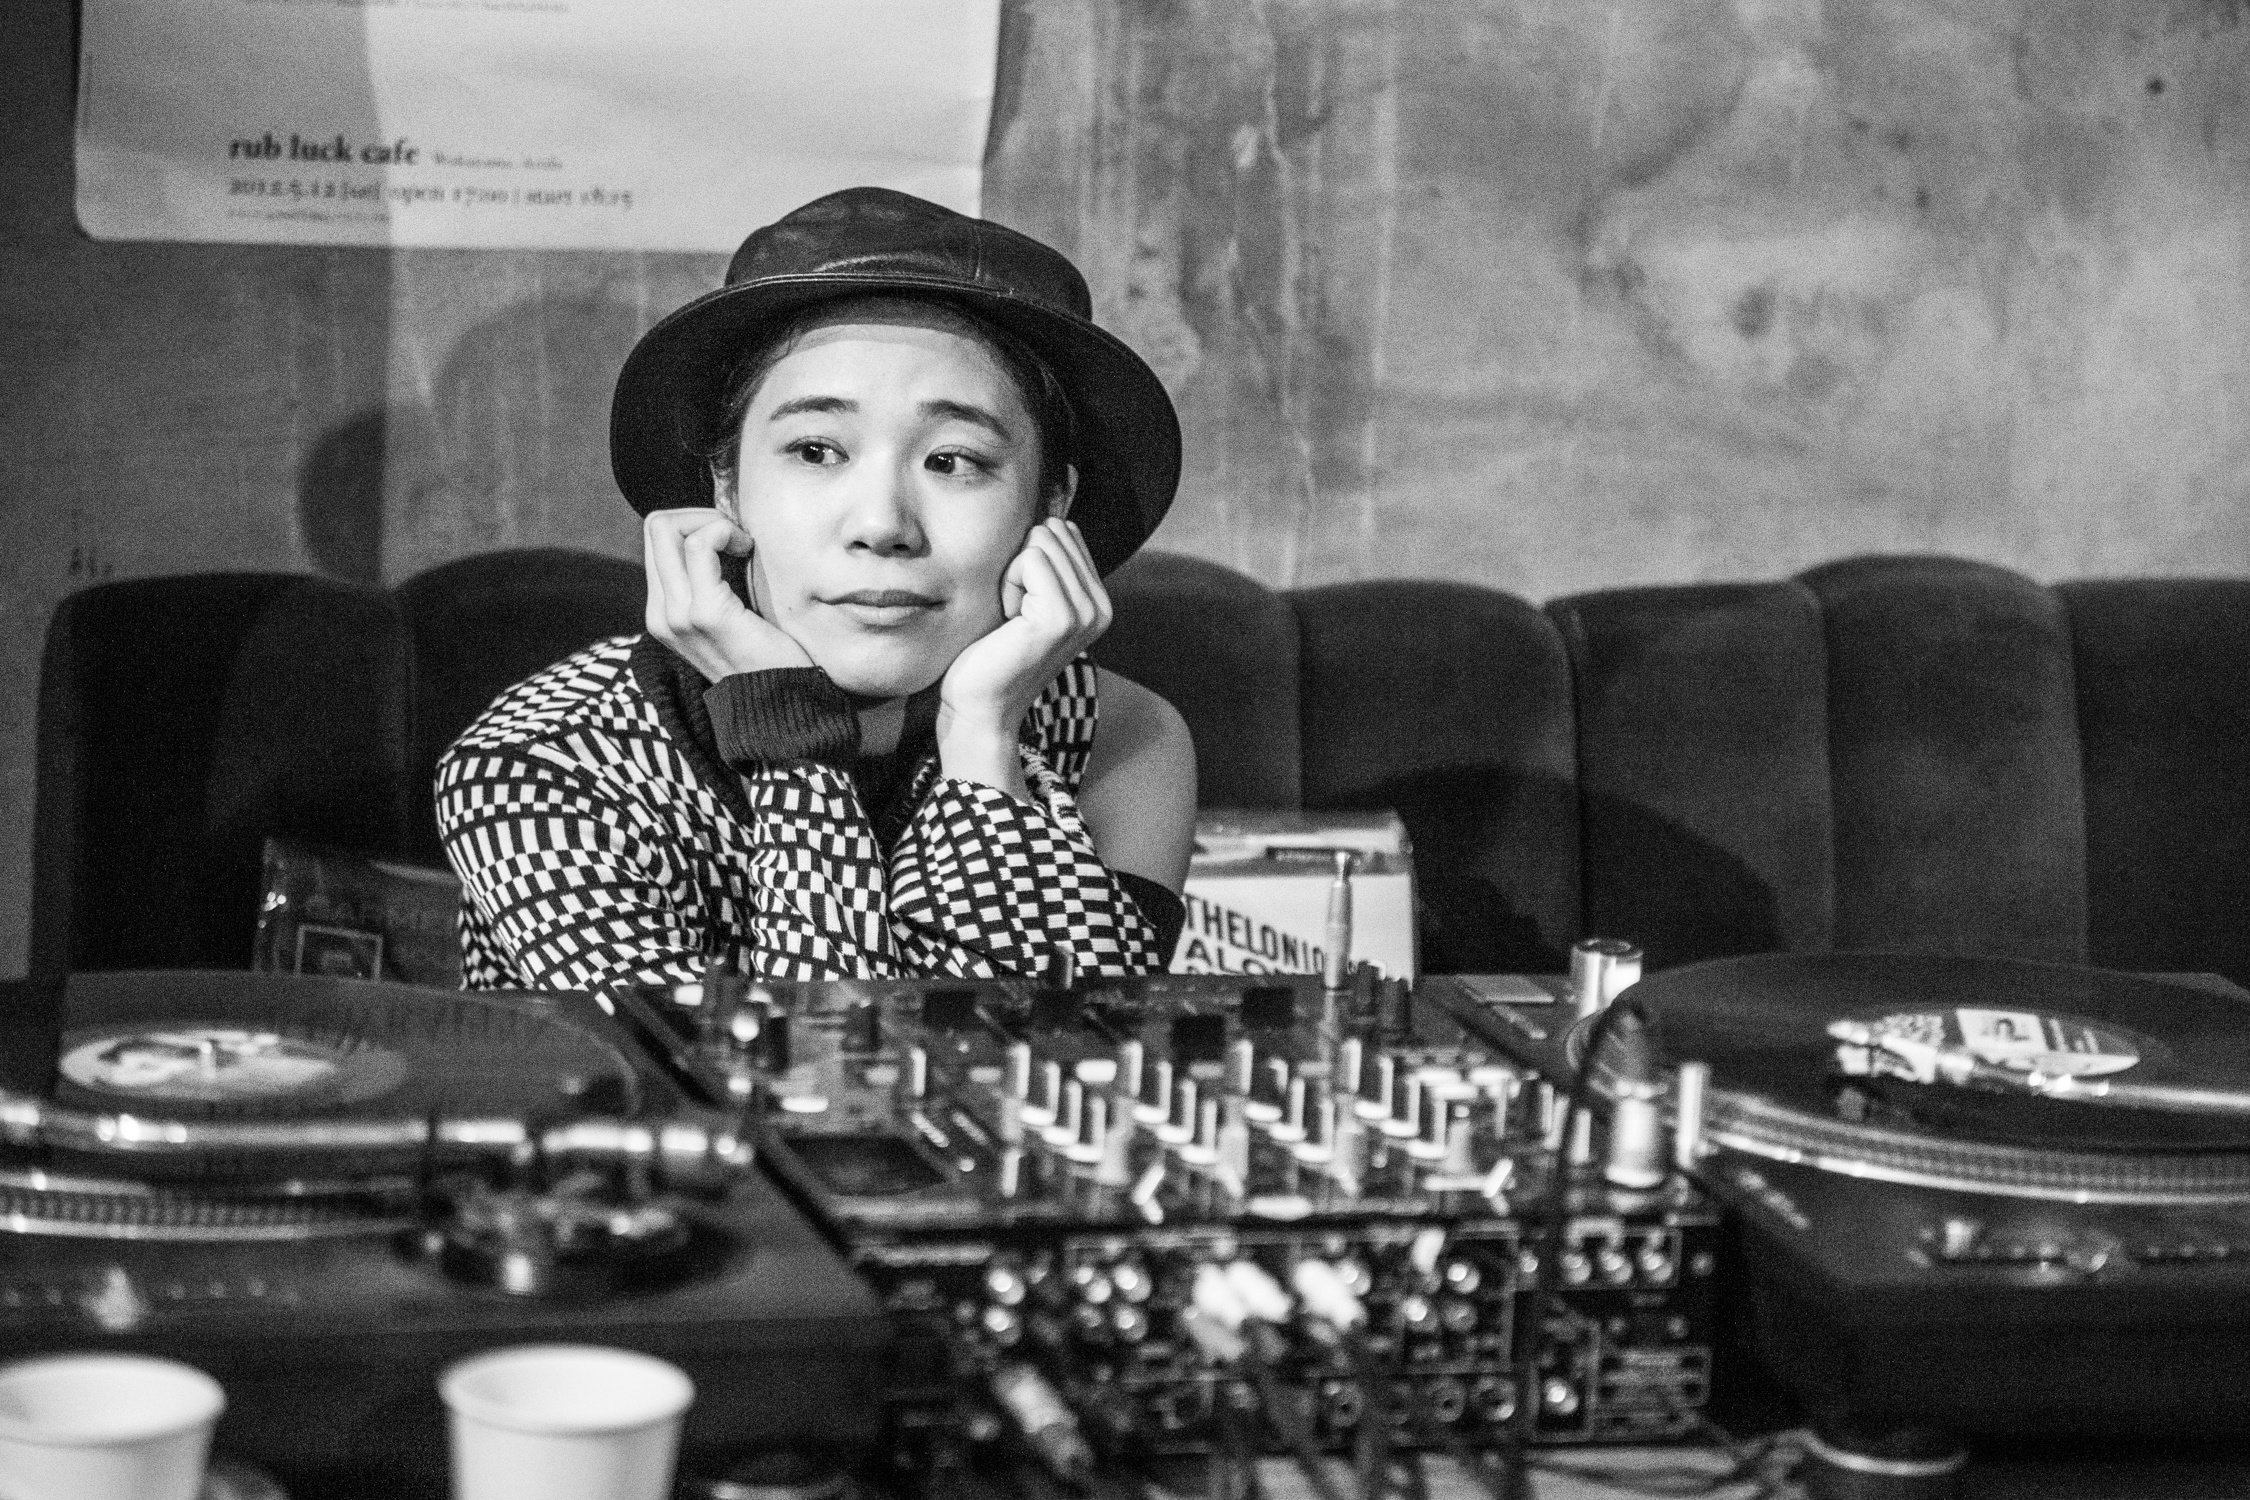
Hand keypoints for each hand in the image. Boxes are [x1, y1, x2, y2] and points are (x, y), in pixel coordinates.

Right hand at [642, 508, 811, 681]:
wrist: (783, 707)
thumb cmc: (769, 656)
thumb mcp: (731, 614)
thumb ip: (715, 580)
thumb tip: (722, 529)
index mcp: (664, 612)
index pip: (658, 540)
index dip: (696, 524)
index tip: (733, 541)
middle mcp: (661, 614)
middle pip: (656, 527)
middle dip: (700, 515)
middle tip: (738, 536)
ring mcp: (677, 615)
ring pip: (668, 529)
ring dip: (713, 522)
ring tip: (744, 545)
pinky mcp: (705, 614)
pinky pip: (699, 545)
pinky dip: (724, 532)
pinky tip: (748, 550)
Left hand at [938, 519, 1111, 795]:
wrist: (980, 704)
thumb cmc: (992, 649)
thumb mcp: (1026, 596)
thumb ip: (1046, 558)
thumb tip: (1050, 511)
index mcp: (1099, 600)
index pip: (1063, 531)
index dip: (1028, 559)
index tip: (1021, 605)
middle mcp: (1101, 606)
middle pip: (1052, 532)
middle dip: (1020, 564)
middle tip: (1013, 613)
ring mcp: (1086, 613)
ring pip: (1040, 543)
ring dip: (1012, 576)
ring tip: (1011, 618)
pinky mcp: (1061, 617)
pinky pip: (1028, 561)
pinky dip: (1007, 585)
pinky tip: (1008, 622)